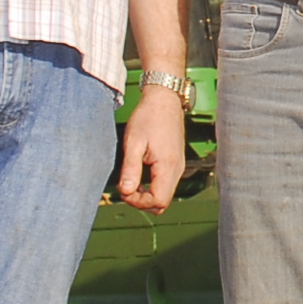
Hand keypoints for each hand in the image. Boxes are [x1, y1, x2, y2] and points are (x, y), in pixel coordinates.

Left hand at [116, 87, 189, 212]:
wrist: (164, 100)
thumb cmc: (148, 117)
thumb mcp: (134, 142)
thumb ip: (131, 169)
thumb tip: (126, 192)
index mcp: (167, 166)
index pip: (158, 201)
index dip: (139, 202)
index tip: (124, 191)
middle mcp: (177, 169)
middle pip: (162, 203)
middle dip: (142, 202)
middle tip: (125, 188)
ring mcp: (178, 167)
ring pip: (164, 196)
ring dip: (146, 195)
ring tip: (130, 182)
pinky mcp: (176, 164)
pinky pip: (165, 185)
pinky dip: (152, 187)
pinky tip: (140, 177)